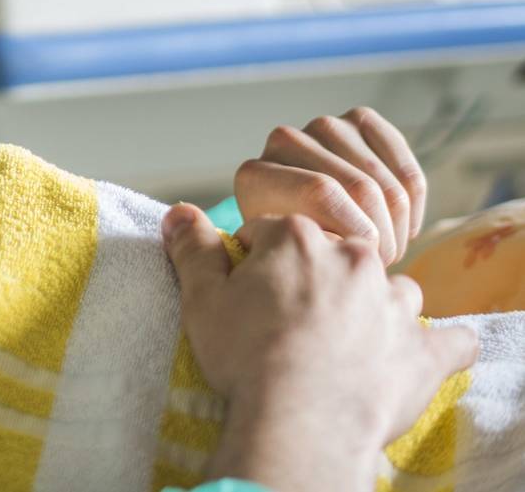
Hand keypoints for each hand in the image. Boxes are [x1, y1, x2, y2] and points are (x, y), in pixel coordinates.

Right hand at [163, 203, 475, 491]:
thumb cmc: (247, 356)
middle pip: (335, 254)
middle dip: (316, 278)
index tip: (247, 291)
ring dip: (374, 305)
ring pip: (392, 289)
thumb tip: (180, 211)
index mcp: (298, 238)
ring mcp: (395, 303)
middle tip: (290, 319)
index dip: (256, 259)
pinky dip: (440, 346)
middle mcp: (354, 258)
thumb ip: (193, 249)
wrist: (301, 419)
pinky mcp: (424, 351)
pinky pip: (451, 341)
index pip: (274, 231)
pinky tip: (424, 353)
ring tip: (346, 339)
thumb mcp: (202, 299)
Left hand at [234, 107, 426, 263]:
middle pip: (361, 187)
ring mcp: (324, 126)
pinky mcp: (361, 120)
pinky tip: (404, 225)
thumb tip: (347, 242)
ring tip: (391, 249)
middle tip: (382, 260)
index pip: (322, 193)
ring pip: (387, 183)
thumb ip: (313, 247)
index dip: (357, 229)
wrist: (305, 214)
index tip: (366, 256)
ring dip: (400, 225)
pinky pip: (407, 170)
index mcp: (255, 176)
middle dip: (383, 235)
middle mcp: (284, 140)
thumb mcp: (293, 256)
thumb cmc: (297, 244)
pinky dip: (415, 204)